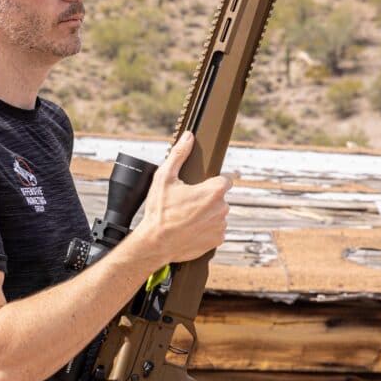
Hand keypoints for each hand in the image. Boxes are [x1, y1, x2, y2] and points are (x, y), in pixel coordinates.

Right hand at [129, 131, 230, 262]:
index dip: (210, 183)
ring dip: (206, 215)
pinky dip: (205, 230)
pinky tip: (189, 229)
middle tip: (186, 204)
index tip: (198, 188)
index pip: (224, 181)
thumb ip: (179, 155)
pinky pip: (215, 231)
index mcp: (214, 191)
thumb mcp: (164, 178)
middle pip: (219, 198)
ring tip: (186, 218)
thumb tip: (189, 136)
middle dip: (206, 200)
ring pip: (217, 215)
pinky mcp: (217, 240)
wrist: (156, 243)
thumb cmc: (159, 212)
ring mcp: (221, 226)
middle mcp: (222, 208)